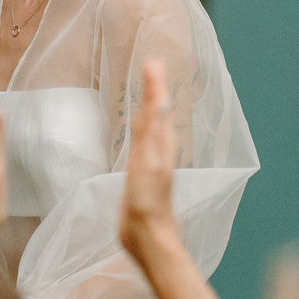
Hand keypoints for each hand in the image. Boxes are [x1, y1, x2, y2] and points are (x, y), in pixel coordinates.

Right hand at [119, 59, 179, 263]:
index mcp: (161, 143)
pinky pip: (142, 143)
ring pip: (151, 127)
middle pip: (157, 113)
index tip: (152, 61)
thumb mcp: (147, 161)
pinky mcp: (142, 175)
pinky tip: (137, 132)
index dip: (155, 84)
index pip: (158, 106)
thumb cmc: (147, 201)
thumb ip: (151, 131)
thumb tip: (159, 98)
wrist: (147, 236)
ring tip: (145, 91)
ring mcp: (152, 162)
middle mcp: (159, 149)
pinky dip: (141, 129)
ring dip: (148, 108)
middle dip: (153, 90)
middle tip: (150, 67)